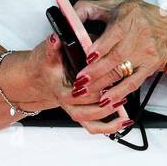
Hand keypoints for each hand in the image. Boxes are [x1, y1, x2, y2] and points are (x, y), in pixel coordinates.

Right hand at [6, 28, 130, 135]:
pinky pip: (95, 126)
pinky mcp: (83, 114)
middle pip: (85, 109)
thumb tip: (56, 39)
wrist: (41, 78)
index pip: (74, 93)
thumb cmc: (48, 66)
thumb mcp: (49, 54)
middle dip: (103, 100)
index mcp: (59, 89)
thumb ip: (53, 47)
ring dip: (108, 114)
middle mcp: (67, 103)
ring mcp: (75, 110)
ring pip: (91, 121)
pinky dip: (111, 126)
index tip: (105, 77)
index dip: (90, 87)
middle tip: (118, 88)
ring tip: (122, 103)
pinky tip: (125, 120)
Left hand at [71, 0, 166, 109]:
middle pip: (115, 58)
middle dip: (95, 72)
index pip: (115, 34)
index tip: (88, 57)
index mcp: (129, 18)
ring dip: (102, 84)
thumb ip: (90, 9)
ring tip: (85, 92)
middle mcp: (139, 37)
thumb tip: (69, 15)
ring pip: (121, 72)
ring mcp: (145, 54)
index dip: (101, 47)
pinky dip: (119, 93)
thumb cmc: (141, 16)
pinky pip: (133, 83)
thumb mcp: (115, 5)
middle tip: (79, 82)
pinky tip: (107, 100)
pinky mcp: (149, 67)